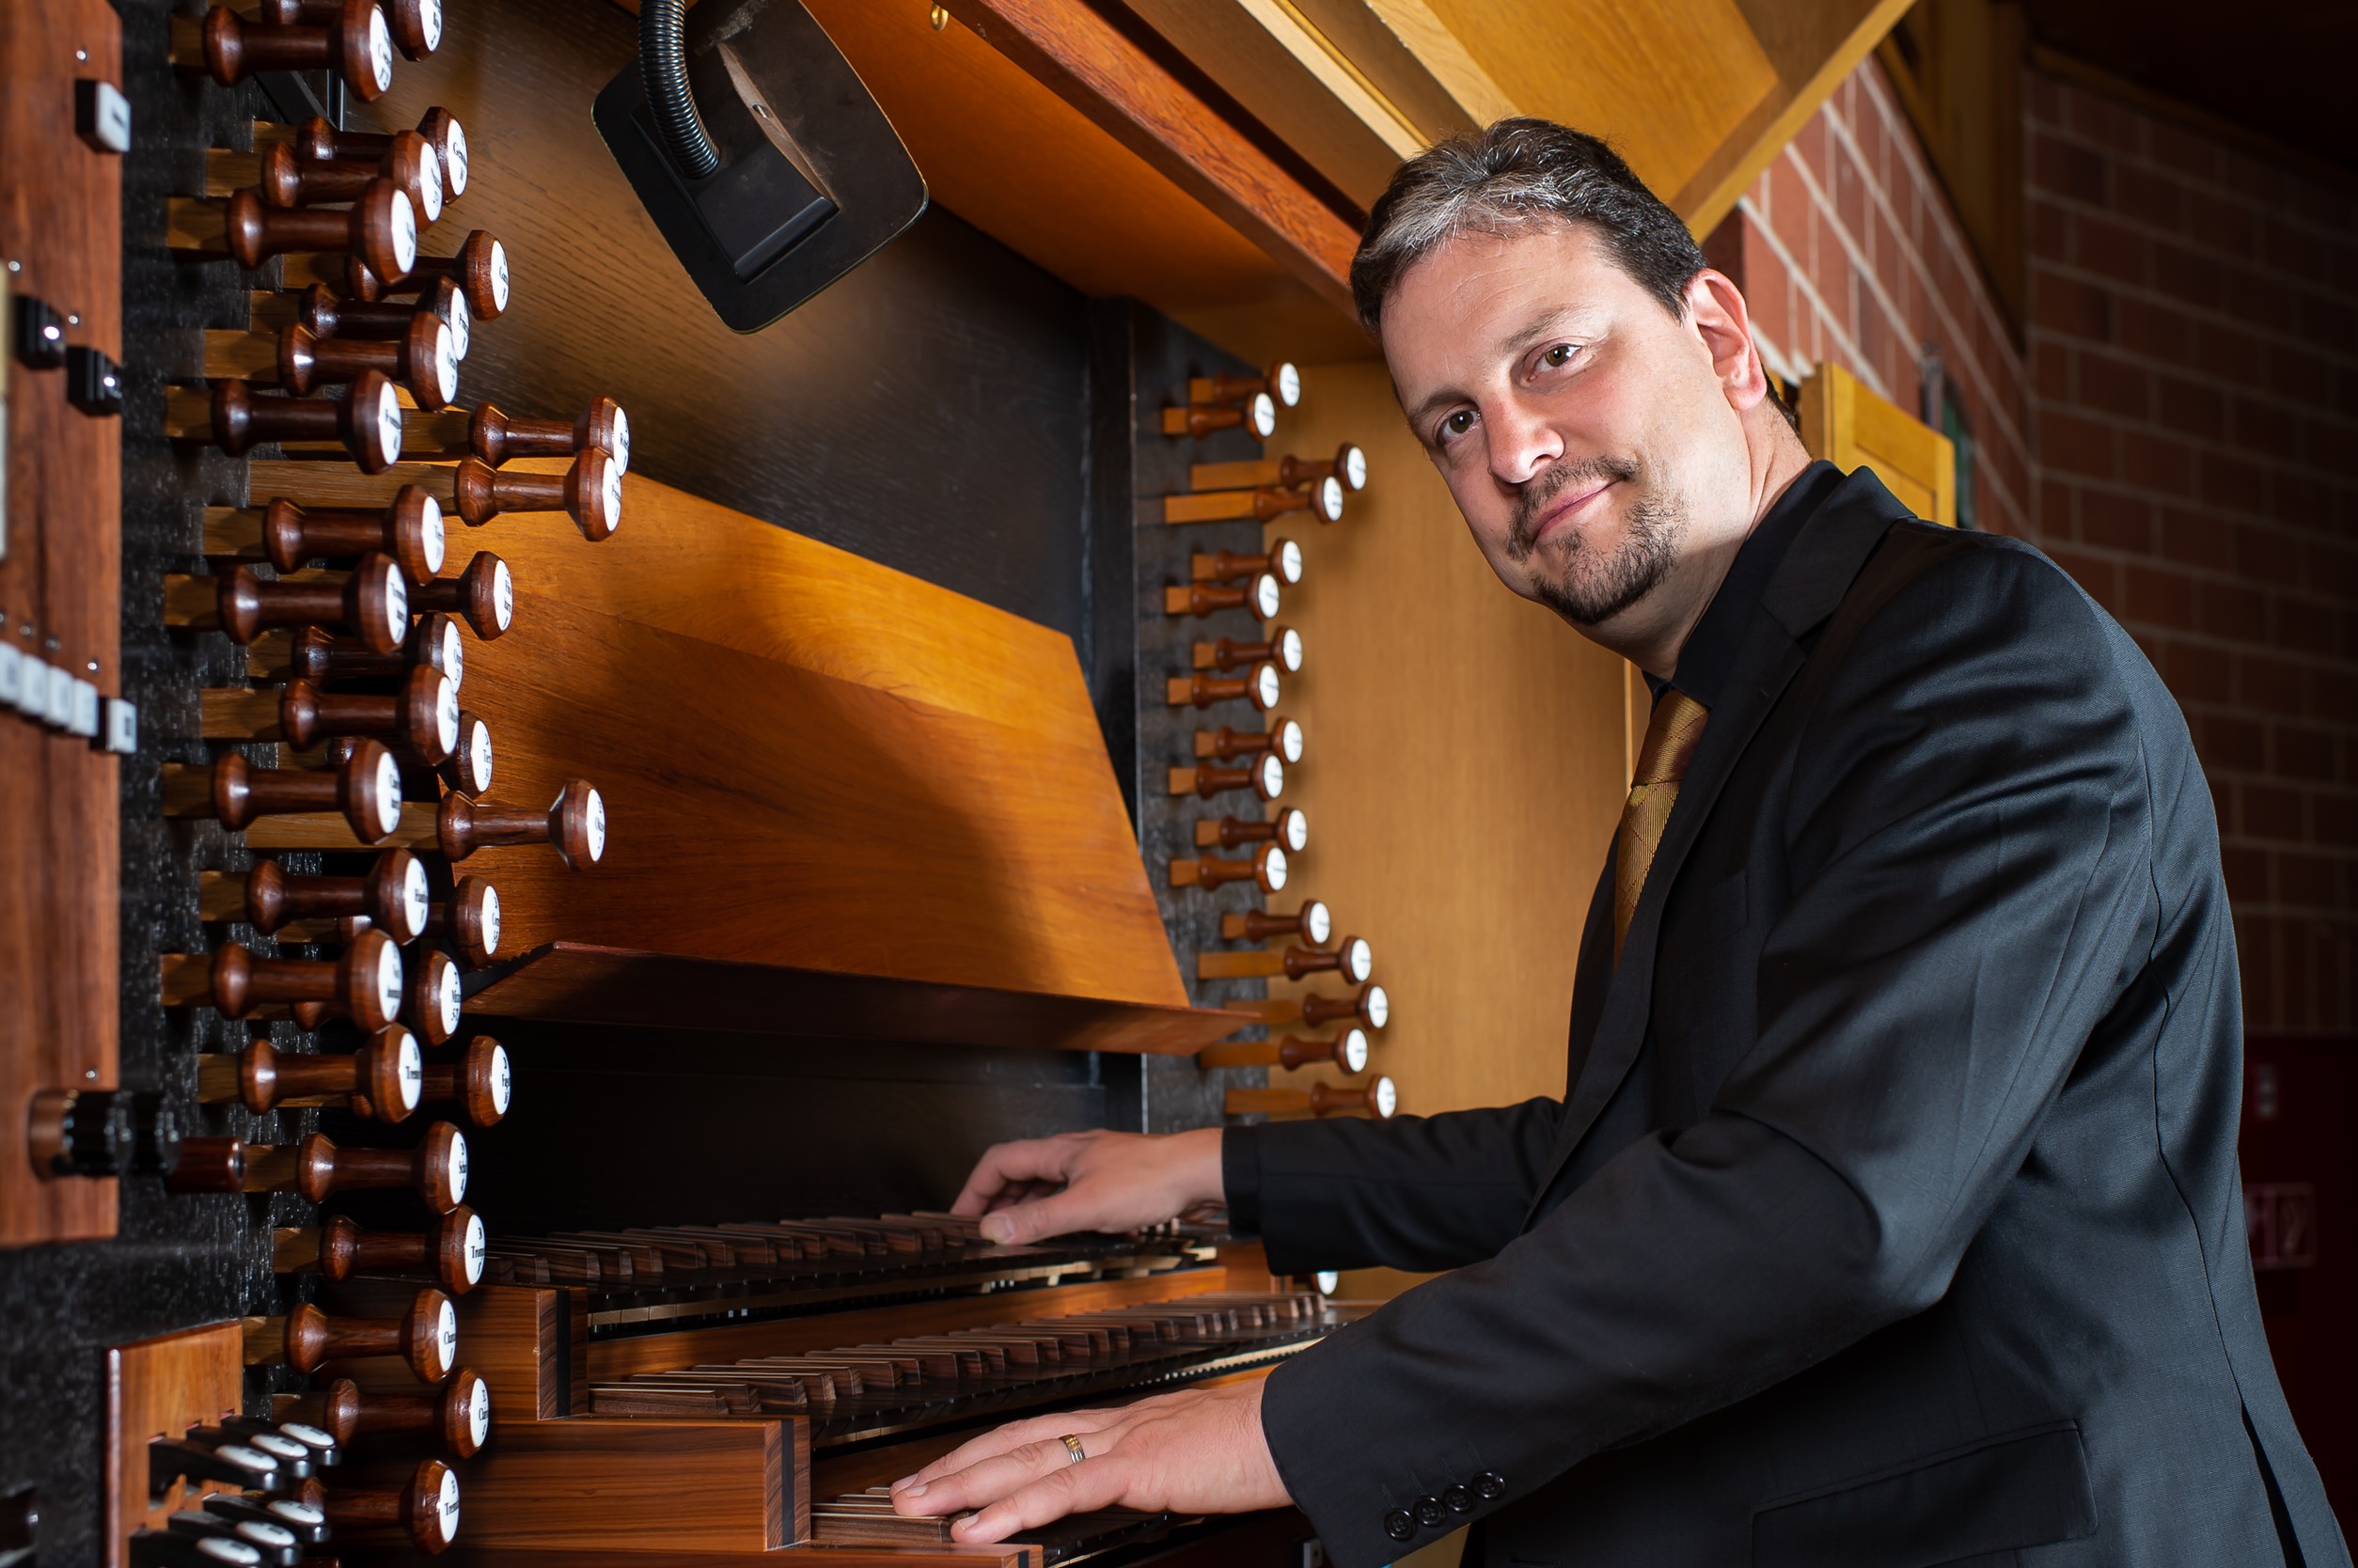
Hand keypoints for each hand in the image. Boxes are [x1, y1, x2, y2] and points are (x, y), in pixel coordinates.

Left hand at [889, 1379, 1288, 1542]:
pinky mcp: (1137, 1465)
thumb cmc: (1260, 1444)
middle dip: (956, 1466)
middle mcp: (1113, 1425)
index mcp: (1125, 1424)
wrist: (1298, 1427)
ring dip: (964, 1485)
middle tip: (907, 1490)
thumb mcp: (1194, 1462)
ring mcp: (1122, 1441)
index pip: (1038, 1433)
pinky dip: (1013, 1507)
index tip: (949, 1470)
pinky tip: (979, 1527)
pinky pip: (1063, 1488)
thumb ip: (1158, 1474)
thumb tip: (1145, 1491)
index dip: (989, 1450)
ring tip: (919, 1506)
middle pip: (1015, 1440)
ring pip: (1023, 1459)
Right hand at [951, 1127, 1223, 1244]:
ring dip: (1027, 1208)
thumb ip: (1039, 1219)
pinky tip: (1063, 1231)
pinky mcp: (1113, 1179)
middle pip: (1020, 1171)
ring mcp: (1093, 1164)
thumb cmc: (1150, 1180)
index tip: (960, 1217)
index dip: (974, 1189)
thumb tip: (992, 1229)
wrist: (1199, 1172)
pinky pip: (1071, 1192)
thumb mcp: (1085, 1206)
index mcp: (1058, 1152)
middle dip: (997, 1202)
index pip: (999, 1162)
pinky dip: (1056, 1211)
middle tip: (985, 1233)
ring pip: (1046, 1183)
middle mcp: (1072, 1153)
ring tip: (1017, 1237)